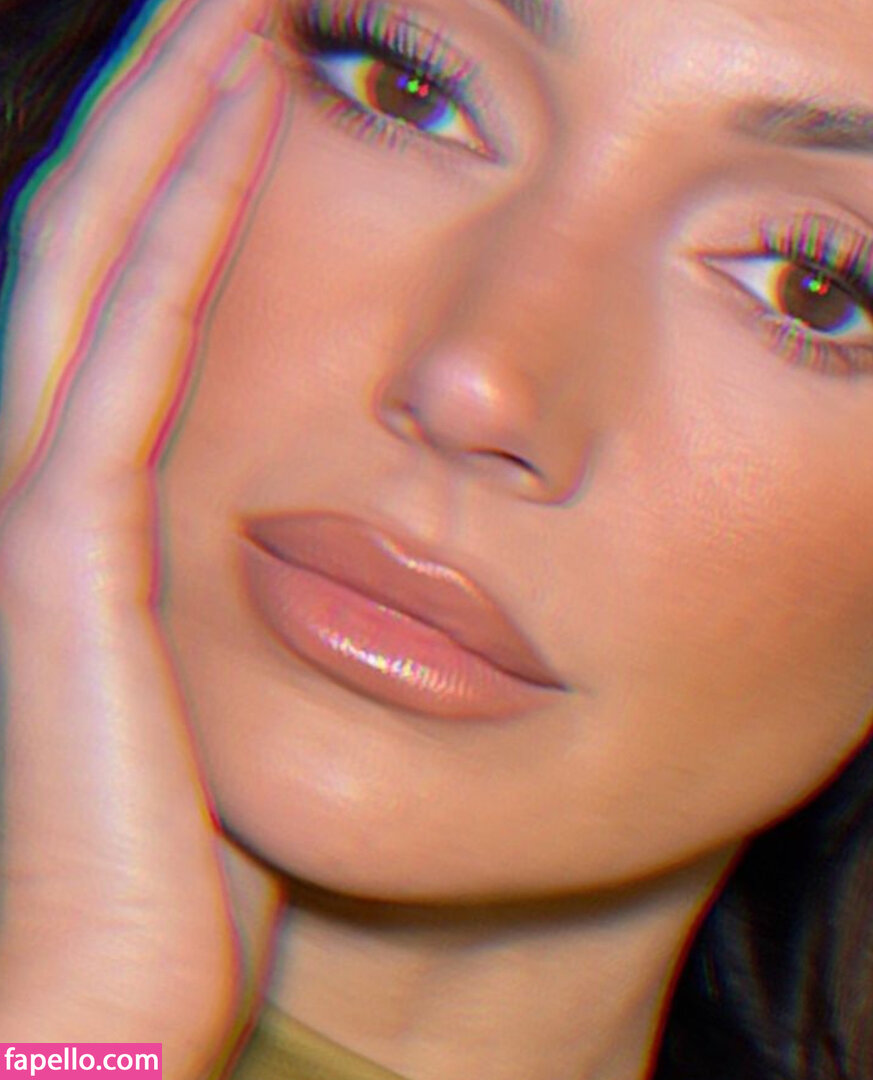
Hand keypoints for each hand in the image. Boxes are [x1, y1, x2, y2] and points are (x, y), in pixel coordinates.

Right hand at [0, 0, 285, 1072]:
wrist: (93, 1003)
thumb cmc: (166, 877)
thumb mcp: (203, 697)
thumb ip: (224, 590)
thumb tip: (293, 520)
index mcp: (80, 514)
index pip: (124, 295)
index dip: (180, 174)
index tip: (257, 76)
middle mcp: (37, 479)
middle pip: (99, 244)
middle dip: (169, 108)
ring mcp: (39, 507)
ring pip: (101, 262)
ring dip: (172, 125)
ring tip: (239, 6)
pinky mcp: (68, 555)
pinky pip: (133, 349)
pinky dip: (181, 226)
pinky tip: (236, 120)